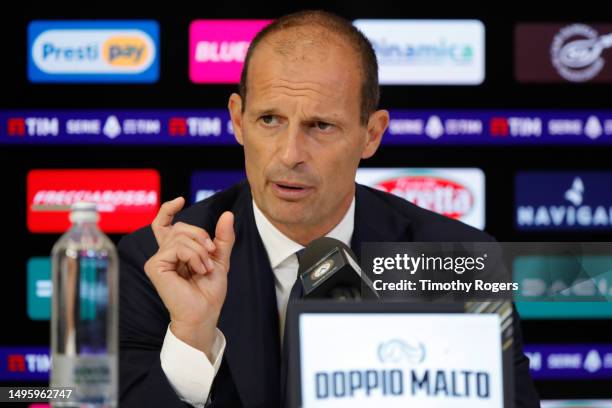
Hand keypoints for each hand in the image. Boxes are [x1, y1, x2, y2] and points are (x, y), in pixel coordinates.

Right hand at [144, 197, 234, 359]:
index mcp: (175, 251)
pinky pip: (176, 247)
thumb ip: (222, 237)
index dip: (168, 209)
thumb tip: (228, 214)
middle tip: (211, 254)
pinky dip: (193, 256)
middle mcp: (163, 253)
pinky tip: (198, 269)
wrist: (205, 312)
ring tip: (205, 268)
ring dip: (200, 250)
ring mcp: (158, 260)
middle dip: (201, 236)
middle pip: (179, 227)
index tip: (180, 200)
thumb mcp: (220, 259)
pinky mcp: (155, 266)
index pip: (164, 224)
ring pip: (179, 236)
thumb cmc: (209, 291)